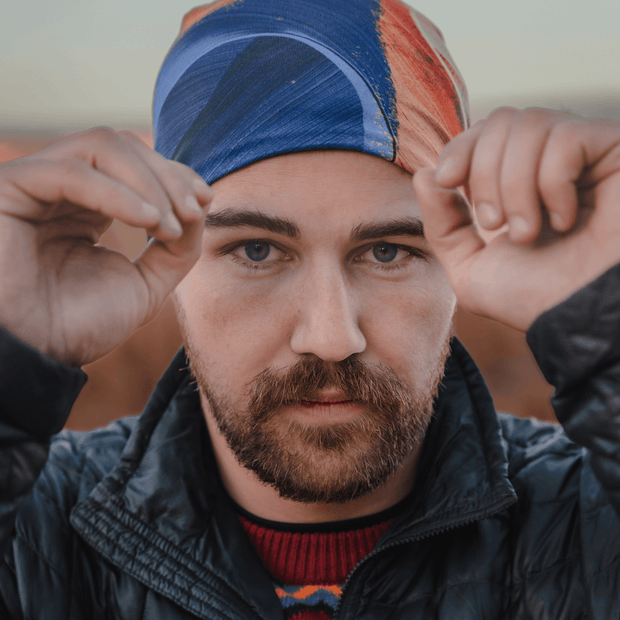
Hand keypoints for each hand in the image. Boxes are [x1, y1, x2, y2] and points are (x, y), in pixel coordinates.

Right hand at [0, 128, 211, 365]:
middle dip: (168, 177)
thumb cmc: (80, 324)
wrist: (36, 357)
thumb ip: (176, 247)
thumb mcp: (146, 284)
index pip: (135, 162)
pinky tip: (149, 221)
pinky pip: (71, 172)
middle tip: (193, 214)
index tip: (206, 200)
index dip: (175, 174)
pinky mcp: (9, 188)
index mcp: (88, 204)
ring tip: (170, 225)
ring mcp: (34, 183)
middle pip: (124, 146)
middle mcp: (61, 187)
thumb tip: (200, 208)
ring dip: (149, 183)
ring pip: (101, 146)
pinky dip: (118, 193)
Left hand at [413, 107, 619, 331]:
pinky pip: (567, 137)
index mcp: (517, 182)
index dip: (459, 147)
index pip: (484, 131)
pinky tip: (564, 222)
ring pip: (531, 124)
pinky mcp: (616, 152)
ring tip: (525, 232)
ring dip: (514, 184)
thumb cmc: (533, 299)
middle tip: (495, 224)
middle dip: (484, 173)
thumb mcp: (469, 266)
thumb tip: (423, 173)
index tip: (446, 180)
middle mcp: (551, 161)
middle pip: (502, 121)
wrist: (579, 321)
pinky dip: (551, 183)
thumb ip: (442, 224)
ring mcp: (586, 154)